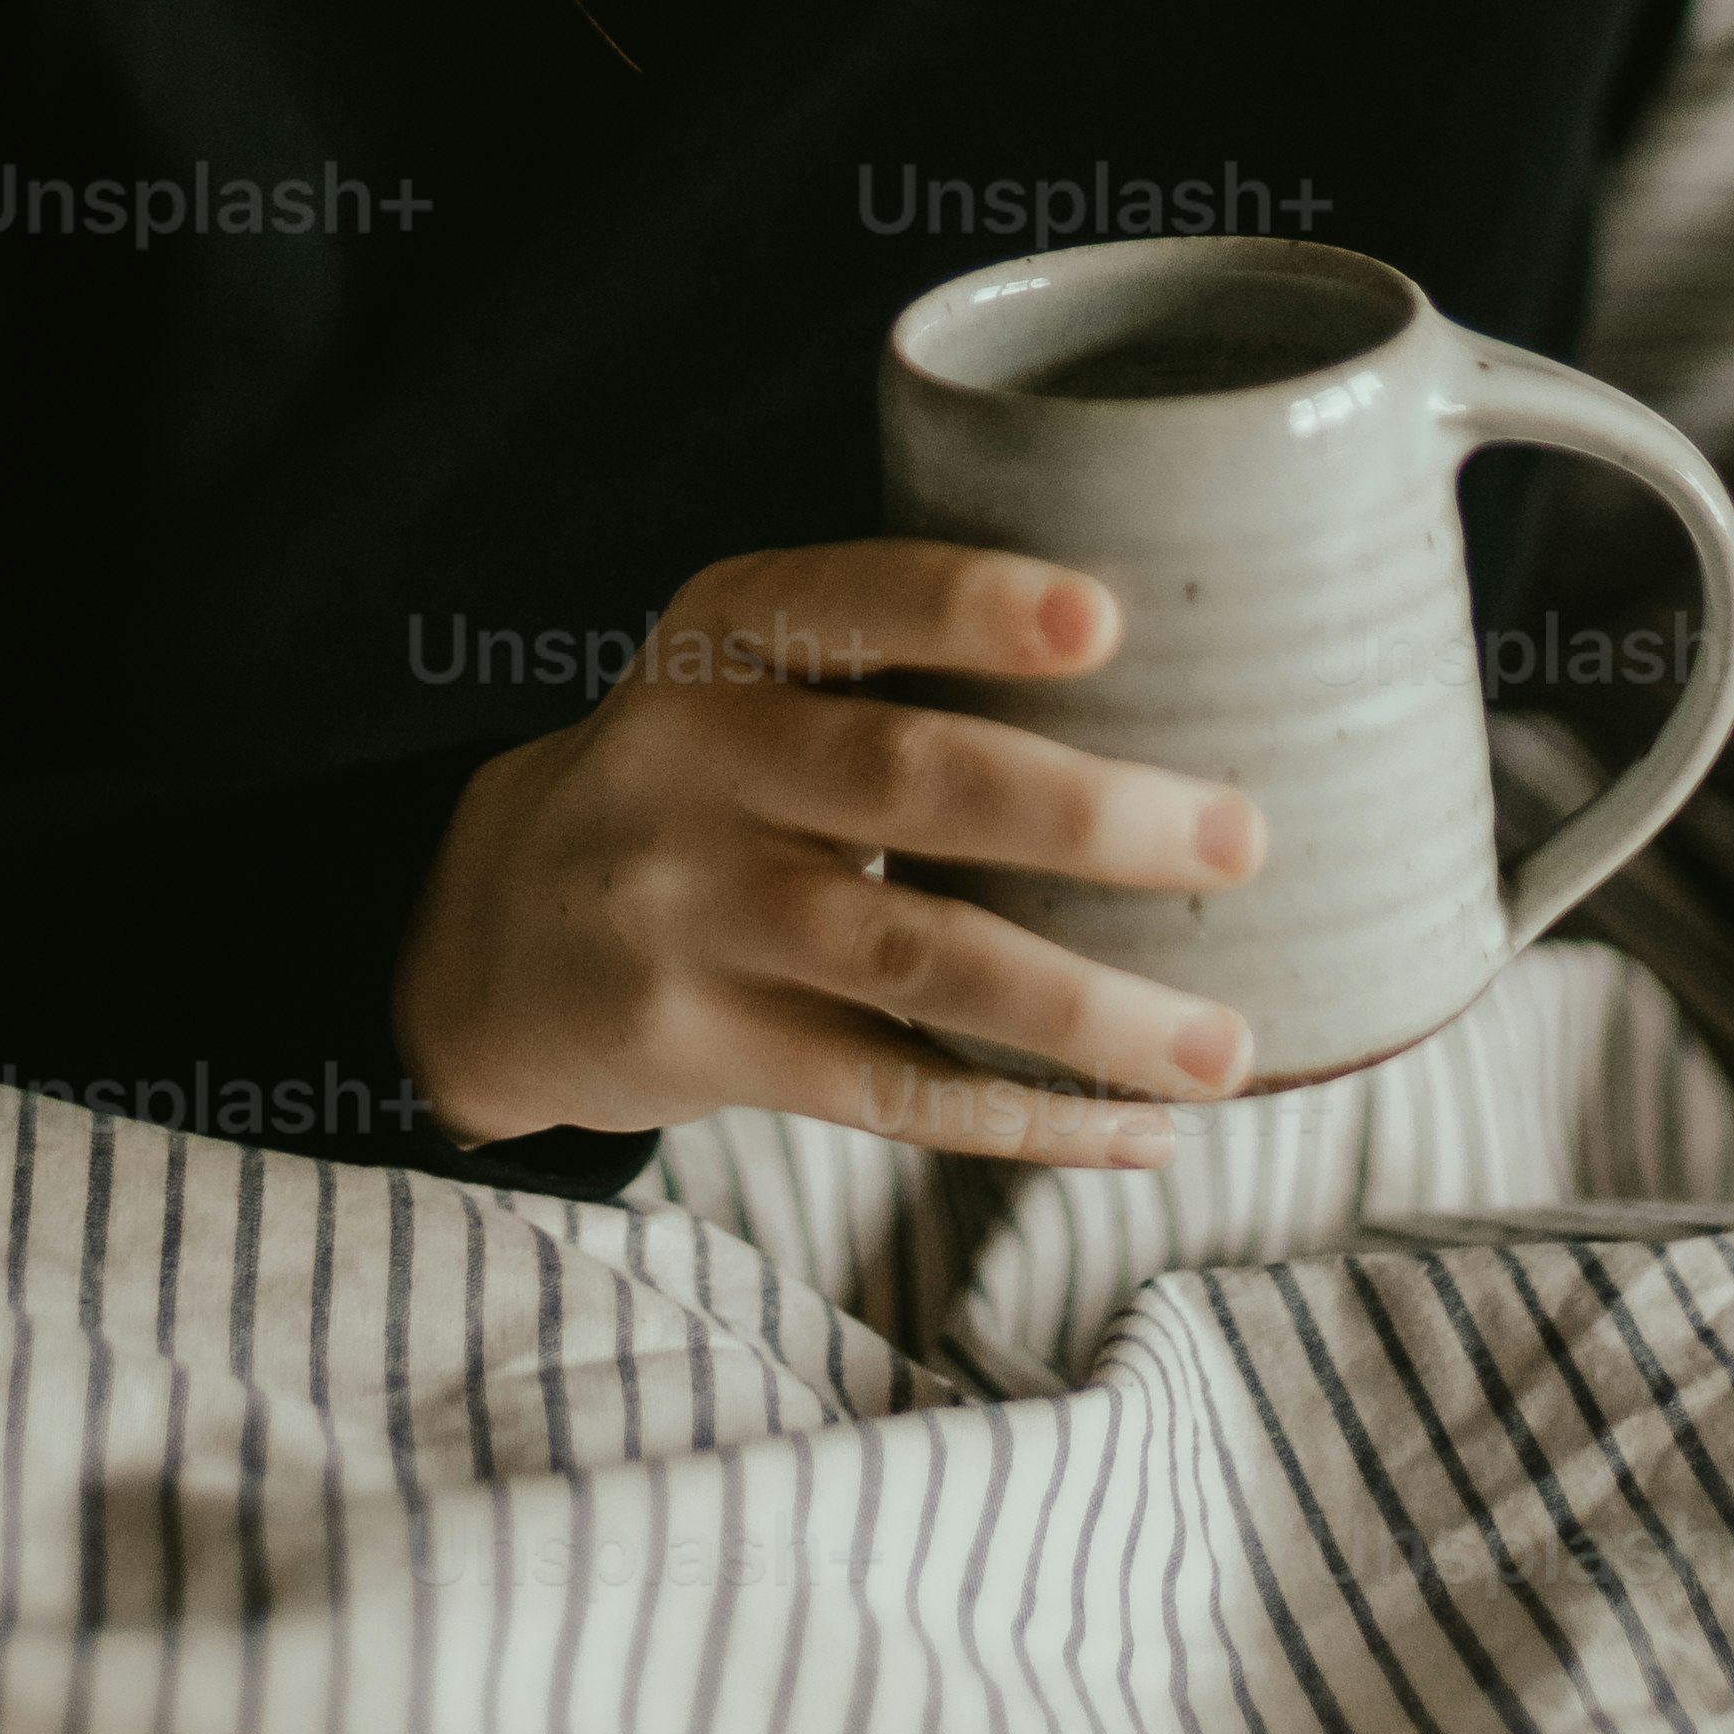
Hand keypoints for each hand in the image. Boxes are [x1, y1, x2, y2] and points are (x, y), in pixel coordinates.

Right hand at [389, 536, 1268, 1167]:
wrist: (494, 926)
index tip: (1104, 617)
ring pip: (914, 959)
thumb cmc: (710, 771)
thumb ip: (908, 661)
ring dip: (1085, 1011)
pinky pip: (885, 1089)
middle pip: (904, 783)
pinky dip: (1022, 1117)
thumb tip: (1206, 676)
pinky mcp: (703, 1045)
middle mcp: (697, 761)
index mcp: (728, 634)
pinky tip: (1137, 1134)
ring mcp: (692, 912)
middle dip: (1080, 816)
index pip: (852, 599)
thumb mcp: (749, 668)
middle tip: (1239, 840)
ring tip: (1226, 1047)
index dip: (972, 607)